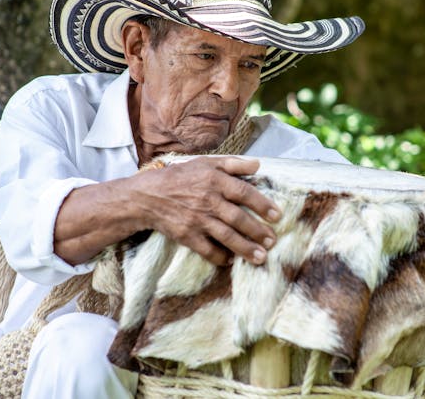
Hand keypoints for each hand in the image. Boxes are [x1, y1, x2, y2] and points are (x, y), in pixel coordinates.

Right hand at [127, 156, 280, 265]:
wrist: (148, 196)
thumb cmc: (180, 177)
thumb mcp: (205, 163)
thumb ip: (232, 164)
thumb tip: (258, 165)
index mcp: (214, 180)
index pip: (244, 192)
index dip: (262, 204)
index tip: (277, 215)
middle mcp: (207, 200)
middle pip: (238, 218)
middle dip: (258, 231)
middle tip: (272, 240)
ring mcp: (197, 220)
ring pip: (226, 236)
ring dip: (245, 248)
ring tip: (261, 257)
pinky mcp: (187, 236)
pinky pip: (207, 250)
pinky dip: (221, 257)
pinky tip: (232, 261)